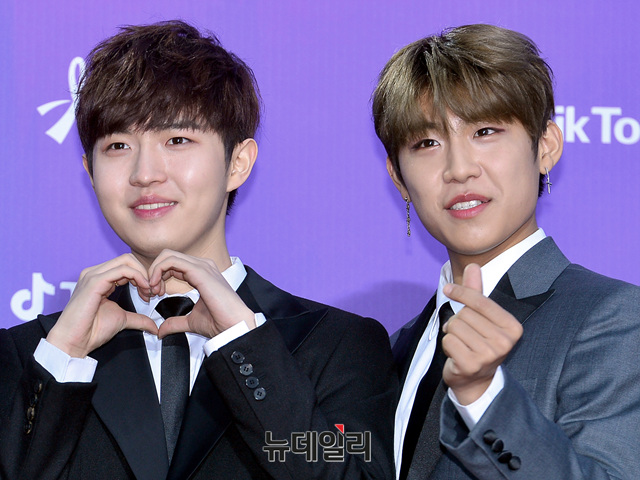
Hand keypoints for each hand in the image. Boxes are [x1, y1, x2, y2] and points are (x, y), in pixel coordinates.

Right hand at [46, 254, 158, 357]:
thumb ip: (138, 318)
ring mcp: (93, 275)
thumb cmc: (92, 331)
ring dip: (143, 275)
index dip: (143, 276)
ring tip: (149, 292)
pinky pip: (122, 270)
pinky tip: (143, 290)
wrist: (75, 342)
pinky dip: (138, 277)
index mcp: (100, 278)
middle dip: (145, 273)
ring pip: (126, 261)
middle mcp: (95, 273)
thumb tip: (154, 326)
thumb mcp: (122, 319)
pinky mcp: (94, 281)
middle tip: (153, 291)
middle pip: (128, 259)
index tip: (151, 294)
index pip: (127, 265)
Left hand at [148, 250, 255, 338]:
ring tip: (153, 289)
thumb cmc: (219, 322)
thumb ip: (175, 322)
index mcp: (201, 273)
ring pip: (168, 255)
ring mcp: (202, 266)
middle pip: (168, 256)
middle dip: (154, 272)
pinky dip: (158, 271)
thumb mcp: (191, 321)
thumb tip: (162, 330)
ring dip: (154, 271)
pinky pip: (171, 261)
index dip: (159, 276)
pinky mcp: (199, 271)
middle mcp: (202, 266)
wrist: (233, 326)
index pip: (173, 264)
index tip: (155, 294)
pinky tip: (157, 286)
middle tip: (151, 291)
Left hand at [441, 263, 522, 404]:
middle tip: (464, 334)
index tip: (449, 289)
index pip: (480, 301)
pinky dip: (447, 345)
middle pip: (464, 314)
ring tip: (461, 344)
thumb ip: (476, 292)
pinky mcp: (471, 365)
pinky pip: (447, 341)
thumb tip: (473, 265)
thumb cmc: (478, 343)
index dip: (461, 292)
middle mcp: (505, 342)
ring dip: (451, 333)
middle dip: (457, 321)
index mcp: (513, 327)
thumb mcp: (480, 317)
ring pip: (454, 326)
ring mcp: (489, 356)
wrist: (476, 380)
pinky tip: (456, 354)